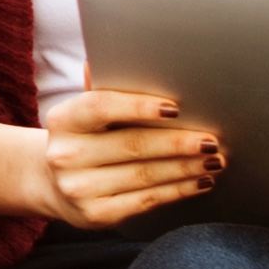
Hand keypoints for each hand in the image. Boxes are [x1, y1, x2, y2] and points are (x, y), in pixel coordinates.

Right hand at [32, 91, 221, 227]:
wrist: (54, 184)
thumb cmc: (84, 138)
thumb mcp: (84, 111)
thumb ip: (104, 86)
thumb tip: (127, 54)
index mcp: (63, 120)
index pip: (101, 106)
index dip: (139, 106)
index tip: (175, 107)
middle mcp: (65, 155)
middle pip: (132, 145)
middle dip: (178, 142)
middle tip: (212, 139)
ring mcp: (78, 188)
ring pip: (144, 175)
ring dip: (186, 167)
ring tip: (214, 160)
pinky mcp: (95, 214)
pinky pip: (146, 200)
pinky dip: (178, 190)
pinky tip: (199, 181)